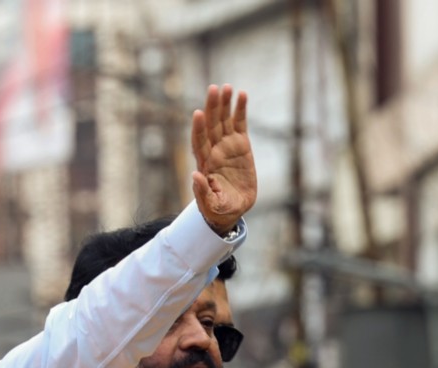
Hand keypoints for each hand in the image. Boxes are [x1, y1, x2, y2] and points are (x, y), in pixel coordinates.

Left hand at [190, 84, 255, 234]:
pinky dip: (240, 110)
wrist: (232, 209)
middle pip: (211, 125)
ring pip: (224, 121)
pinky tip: (242, 94)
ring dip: (224, 104)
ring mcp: (227, 146)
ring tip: (227, 87)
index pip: (199, 142)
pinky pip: (240, 123)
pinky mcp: (240, 145)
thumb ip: (203, 192)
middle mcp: (214, 151)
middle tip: (213, 88)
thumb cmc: (219, 210)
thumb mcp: (211, 205)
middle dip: (212, 107)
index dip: (199, 128)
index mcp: (205, 164)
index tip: (199, 113)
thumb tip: (195, 175)